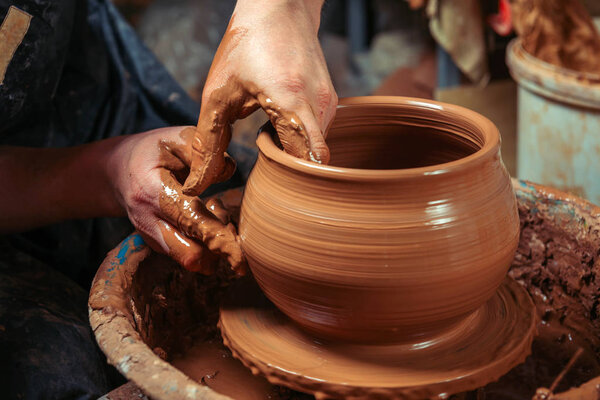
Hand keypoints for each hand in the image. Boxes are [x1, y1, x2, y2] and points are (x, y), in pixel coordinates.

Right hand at [108, 126, 245, 274]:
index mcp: (153, 191)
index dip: (219, 239)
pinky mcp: (159, 246)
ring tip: (212, 213)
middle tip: (226, 217)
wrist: (119, 170)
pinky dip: (205, 245)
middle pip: (191, 256)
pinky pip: (188, 257)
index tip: (240, 254)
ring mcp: (152, 238)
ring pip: (192, 261)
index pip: (190, 222)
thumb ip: (205, 155)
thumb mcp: (176, 138)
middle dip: (220, 246)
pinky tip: (204, 219)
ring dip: (213, 246)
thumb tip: (228, 172)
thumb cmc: (153, 152)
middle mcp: (149, 222)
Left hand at [182, 0, 337, 195]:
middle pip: (313, 163)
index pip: (306, 163)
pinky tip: (280, 124)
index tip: (267, 186)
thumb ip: (209, 143)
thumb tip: (198, 184)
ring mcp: (331, 103)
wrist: (279, 7)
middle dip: (291, 175)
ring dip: (295, 155)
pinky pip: (320, 135)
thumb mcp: (218, 94)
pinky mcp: (332, 100)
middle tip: (264, 171)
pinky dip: (301, 140)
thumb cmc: (246, 45)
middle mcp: (319, 105)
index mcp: (292, 103)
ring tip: (268, 140)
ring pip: (317, 150)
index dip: (289, 183)